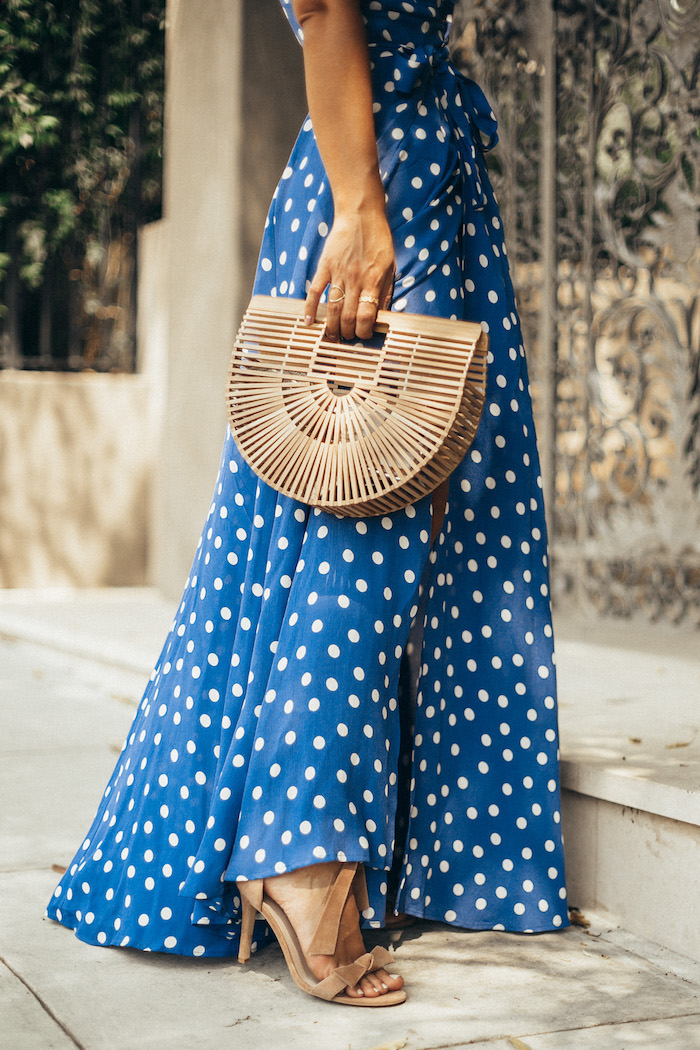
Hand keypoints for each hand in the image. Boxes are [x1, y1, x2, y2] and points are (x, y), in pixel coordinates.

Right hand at [304, 203, 394, 340]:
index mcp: (373, 281)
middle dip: (347, 333)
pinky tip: (308, 322)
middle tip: (347, 337)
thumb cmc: (378, 240)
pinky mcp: (325, 266)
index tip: (364, 335)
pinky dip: (309, 308)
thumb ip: (385, 291)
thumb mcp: (390, 267)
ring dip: (331, 327)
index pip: (367, 316)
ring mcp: (338, 273)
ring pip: (332, 308)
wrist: (361, 214)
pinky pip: (315, 291)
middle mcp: (355, 280)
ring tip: (332, 336)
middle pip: (348, 317)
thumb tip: (382, 315)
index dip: (364, 331)